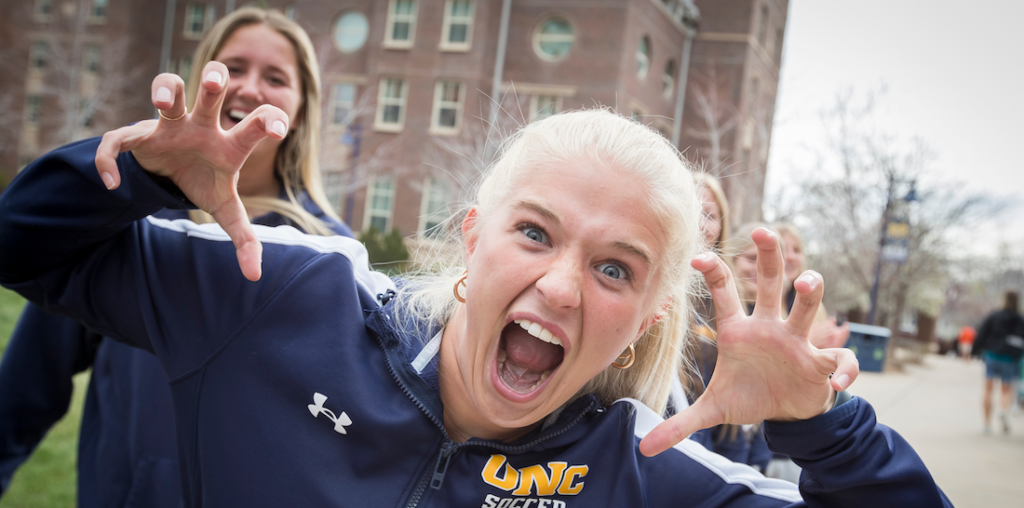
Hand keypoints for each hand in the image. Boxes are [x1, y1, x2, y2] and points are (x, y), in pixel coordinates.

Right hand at [93, 62, 289, 280]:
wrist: (170, 172)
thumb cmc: (205, 181)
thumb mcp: (225, 210)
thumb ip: (244, 239)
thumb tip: (255, 277)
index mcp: (228, 144)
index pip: (255, 124)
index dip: (268, 121)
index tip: (278, 130)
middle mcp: (202, 126)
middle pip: (210, 94)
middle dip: (213, 80)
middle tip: (215, 79)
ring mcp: (170, 127)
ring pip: (168, 91)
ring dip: (165, 89)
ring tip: (164, 101)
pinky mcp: (139, 136)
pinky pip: (118, 141)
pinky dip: (111, 161)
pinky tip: (113, 184)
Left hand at [639, 228, 858, 455]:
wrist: (786, 413)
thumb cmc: (749, 397)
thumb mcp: (714, 411)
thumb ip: (680, 426)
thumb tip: (644, 449)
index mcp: (739, 330)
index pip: (725, 292)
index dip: (713, 272)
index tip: (696, 256)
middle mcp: (770, 327)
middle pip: (771, 282)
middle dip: (769, 256)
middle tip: (763, 231)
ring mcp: (798, 342)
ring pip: (806, 308)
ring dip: (810, 293)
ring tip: (808, 282)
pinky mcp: (821, 363)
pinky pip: (837, 360)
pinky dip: (841, 370)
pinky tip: (836, 383)